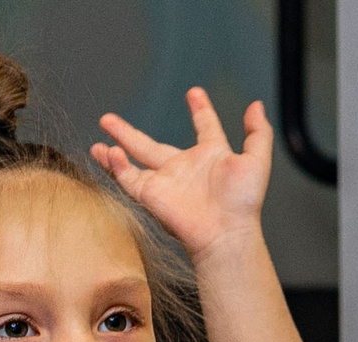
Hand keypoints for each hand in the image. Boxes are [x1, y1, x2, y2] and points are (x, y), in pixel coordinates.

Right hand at [92, 87, 271, 261]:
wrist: (225, 232)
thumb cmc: (243, 203)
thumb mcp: (257, 160)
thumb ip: (258, 132)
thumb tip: (256, 105)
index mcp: (211, 155)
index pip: (204, 126)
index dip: (200, 110)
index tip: (194, 93)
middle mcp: (183, 167)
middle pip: (149, 145)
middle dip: (128, 132)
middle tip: (108, 118)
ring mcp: (165, 182)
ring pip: (132, 161)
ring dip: (115, 147)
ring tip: (99, 136)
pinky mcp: (151, 196)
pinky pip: (129, 178)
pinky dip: (117, 165)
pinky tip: (109, 151)